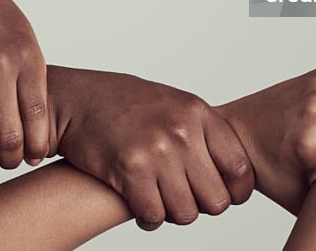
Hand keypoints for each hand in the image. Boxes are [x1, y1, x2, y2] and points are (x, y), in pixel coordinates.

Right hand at [49, 66, 253, 230]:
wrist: (75, 99)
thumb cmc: (123, 102)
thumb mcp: (172, 103)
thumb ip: (201, 131)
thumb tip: (233, 172)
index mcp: (197, 112)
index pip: (240, 168)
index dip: (236, 192)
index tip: (225, 195)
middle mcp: (181, 131)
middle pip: (216, 200)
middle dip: (201, 206)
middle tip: (182, 196)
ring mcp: (156, 151)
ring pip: (186, 214)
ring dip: (172, 212)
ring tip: (158, 197)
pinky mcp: (129, 170)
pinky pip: (154, 216)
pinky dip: (148, 218)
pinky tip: (139, 201)